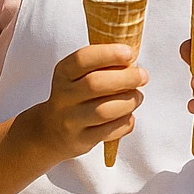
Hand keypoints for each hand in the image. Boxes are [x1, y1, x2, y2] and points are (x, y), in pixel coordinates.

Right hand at [34, 45, 146, 160]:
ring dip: (129, 102)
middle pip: (95, 84)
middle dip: (126, 78)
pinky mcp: (81, 140)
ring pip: (105, 111)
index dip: (108, 54)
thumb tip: (133, 61)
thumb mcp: (80, 75)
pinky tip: (127, 115)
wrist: (51, 130)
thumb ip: (103, 65)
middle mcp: (64, 96)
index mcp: (64, 74)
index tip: (129, 53)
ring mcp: (71, 120)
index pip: (82, 59)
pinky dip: (126, 122)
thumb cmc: (76, 96)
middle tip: (142, 76)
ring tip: (136, 97)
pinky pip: (110, 131)